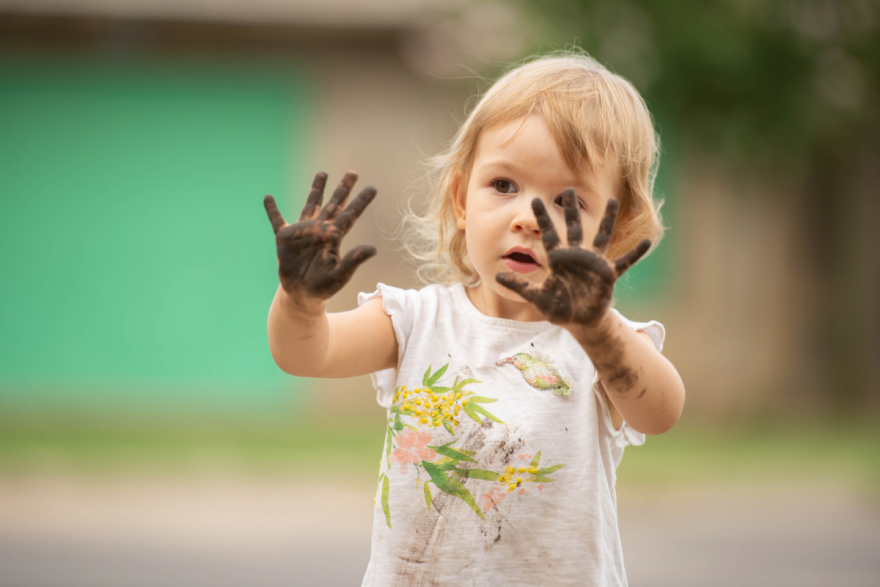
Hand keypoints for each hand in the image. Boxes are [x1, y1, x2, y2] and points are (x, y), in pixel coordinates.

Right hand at [263, 171, 376, 301]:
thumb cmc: (324, 286)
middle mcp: (320, 230)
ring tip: (323, 173)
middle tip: (353, 172)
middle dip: (343, 188)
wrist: (302, 294)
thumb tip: (373, 248)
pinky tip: (267, 197)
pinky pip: (277, 221)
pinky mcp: (285, 239)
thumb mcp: (341, 274)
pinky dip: (272, 210)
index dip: (361, 201)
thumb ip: (354, 260)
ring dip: (316, 189)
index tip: (372, 188)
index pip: (350, 214)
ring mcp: (303, 232)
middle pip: (334, 204)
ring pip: (311, 205)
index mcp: (334, 236)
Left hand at [495, 189, 650, 328]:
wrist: (580, 321)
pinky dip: (635, 253)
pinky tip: (648, 242)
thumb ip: (519, 286)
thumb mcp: (536, 296)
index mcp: (558, 259)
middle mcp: (577, 256)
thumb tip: (497, 276)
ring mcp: (594, 264)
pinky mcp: (608, 275)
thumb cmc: (559, 307)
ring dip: (607, 220)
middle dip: (572, 208)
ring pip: (601, 236)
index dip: (541, 217)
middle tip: (568, 188)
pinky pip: (624, 262)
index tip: (534, 199)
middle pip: (574, 227)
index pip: (548, 234)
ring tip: (613, 201)